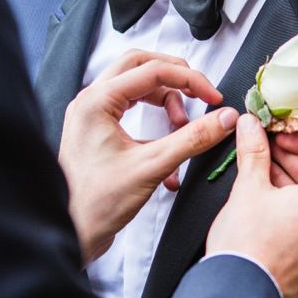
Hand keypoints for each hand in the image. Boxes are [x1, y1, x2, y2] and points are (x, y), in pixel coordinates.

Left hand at [59, 51, 237, 264]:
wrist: (74, 231)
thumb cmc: (96, 203)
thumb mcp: (153, 166)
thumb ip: (192, 138)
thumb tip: (223, 118)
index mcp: (96, 101)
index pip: (152, 70)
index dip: (190, 80)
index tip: (213, 97)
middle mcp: (91, 102)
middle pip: (141, 67)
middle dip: (176, 79)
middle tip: (201, 94)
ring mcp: (93, 116)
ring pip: (137, 89)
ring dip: (166, 103)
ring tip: (182, 130)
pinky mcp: (99, 132)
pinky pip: (133, 112)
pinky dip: (156, 125)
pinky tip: (169, 154)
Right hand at [206, 115, 297, 297]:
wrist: (242, 293)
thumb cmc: (249, 245)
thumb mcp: (248, 188)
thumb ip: (254, 152)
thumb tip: (251, 127)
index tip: (285, 139)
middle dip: (296, 162)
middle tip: (268, 152)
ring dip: (295, 185)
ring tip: (263, 176)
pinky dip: (297, 211)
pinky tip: (269, 206)